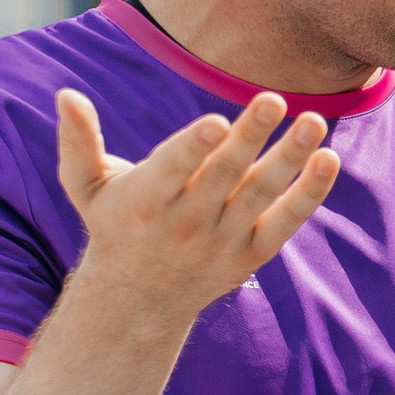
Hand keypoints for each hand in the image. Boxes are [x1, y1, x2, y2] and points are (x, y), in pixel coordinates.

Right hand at [55, 87, 339, 321]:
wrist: (140, 299)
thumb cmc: (115, 224)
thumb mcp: (86, 187)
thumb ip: (77, 142)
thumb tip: (66, 95)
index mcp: (144, 201)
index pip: (172, 170)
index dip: (194, 147)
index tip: (216, 121)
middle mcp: (186, 223)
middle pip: (223, 177)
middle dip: (250, 138)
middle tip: (274, 99)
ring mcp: (223, 240)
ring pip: (261, 195)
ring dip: (289, 158)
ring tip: (314, 121)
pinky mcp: (252, 253)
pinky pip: (287, 221)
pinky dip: (310, 193)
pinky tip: (328, 158)